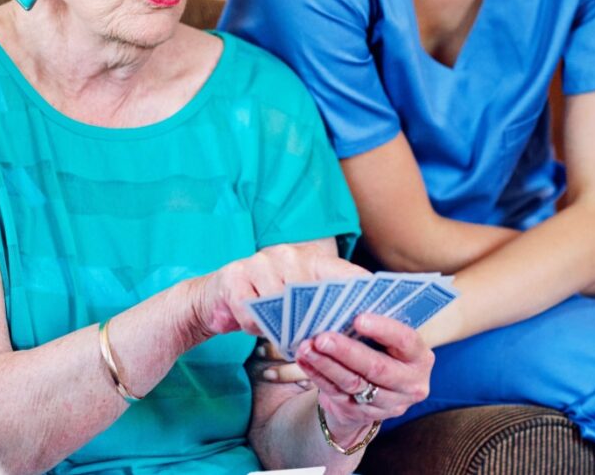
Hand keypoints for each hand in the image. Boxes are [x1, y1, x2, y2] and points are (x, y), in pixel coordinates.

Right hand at [188, 243, 366, 339]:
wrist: (212, 298)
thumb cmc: (261, 303)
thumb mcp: (293, 302)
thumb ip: (319, 308)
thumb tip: (355, 330)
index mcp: (309, 258)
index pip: (344, 272)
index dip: (362, 291)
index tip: (382, 310)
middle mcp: (287, 254)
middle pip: (314, 292)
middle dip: (321, 319)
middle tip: (328, 341)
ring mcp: (260, 262)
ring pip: (282, 303)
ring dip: (284, 326)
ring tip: (285, 335)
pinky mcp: (235, 276)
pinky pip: (253, 311)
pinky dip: (255, 326)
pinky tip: (254, 326)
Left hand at [295, 314, 432, 435]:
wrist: (377, 393)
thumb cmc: (383, 352)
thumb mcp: (390, 341)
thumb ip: (377, 326)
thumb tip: (345, 301)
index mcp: (420, 358)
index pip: (405, 341)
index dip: (383, 329)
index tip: (358, 318)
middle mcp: (410, 384)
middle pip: (377, 368)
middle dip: (347, 351)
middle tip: (323, 337)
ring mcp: (388, 404)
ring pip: (353, 383)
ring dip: (326, 364)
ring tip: (307, 347)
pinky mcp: (363, 415)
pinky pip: (337, 393)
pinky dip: (317, 376)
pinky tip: (306, 361)